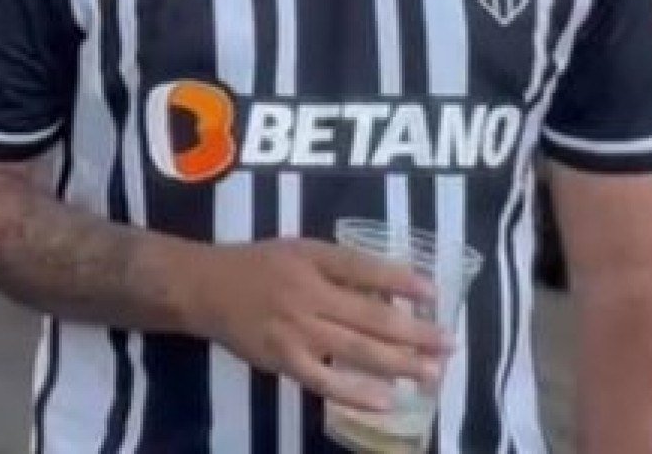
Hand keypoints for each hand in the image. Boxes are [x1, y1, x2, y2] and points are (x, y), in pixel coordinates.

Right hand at [190, 240, 452, 411]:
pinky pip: (325, 381)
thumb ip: (340, 266)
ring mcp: (295, 330)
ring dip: (399, 363)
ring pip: (356, 350)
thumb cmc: (256, 265)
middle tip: (449, 343)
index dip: (402, 279)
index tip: (435, 293)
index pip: (364, 268)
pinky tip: (387, 401)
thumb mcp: (298, 249)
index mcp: (311, 259)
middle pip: (370, 315)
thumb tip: (394, 287)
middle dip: (415, 332)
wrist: (202, 288)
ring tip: (432, 373)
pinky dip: (357, 393)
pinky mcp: (283, 360)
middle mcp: (306, 293)